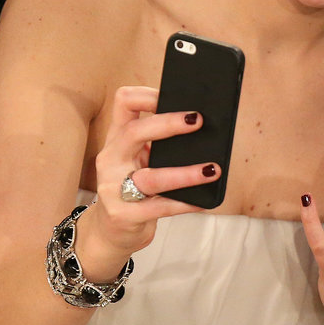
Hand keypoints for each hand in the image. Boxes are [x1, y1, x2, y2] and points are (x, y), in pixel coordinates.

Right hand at [84, 86, 220, 274]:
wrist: (112, 230)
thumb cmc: (135, 187)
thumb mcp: (140, 159)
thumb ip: (160, 143)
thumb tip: (204, 127)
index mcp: (117, 138)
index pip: (124, 102)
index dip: (149, 94)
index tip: (175, 94)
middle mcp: (111, 159)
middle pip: (134, 132)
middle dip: (167, 124)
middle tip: (198, 120)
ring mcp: (113, 188)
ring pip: (150, 177)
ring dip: (185, 174)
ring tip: (212, 169)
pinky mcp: (124, 215)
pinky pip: (158, 208)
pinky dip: (183, 204)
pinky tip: (203, 201)